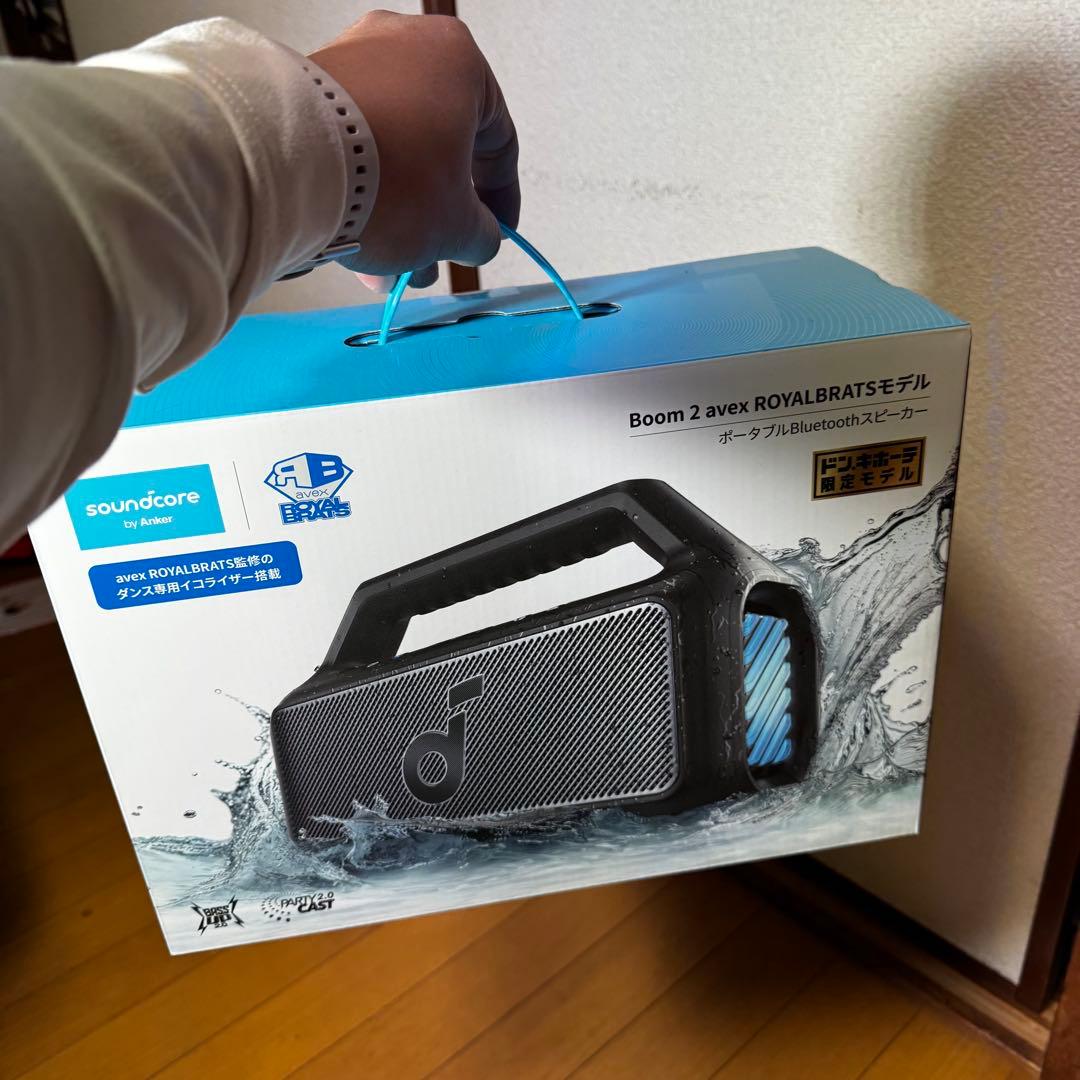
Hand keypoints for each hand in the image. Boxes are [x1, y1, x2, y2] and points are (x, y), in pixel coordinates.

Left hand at [309, 11, 518, 290]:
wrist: (294, 166)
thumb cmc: (394, 182)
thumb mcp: (457, 225)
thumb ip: (482, 233)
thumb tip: (477, 237)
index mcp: (459, 61)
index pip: (499, 142)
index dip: (502, 200)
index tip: (495, 232)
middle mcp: (406, 45)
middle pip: (437, 151)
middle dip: (435, 219)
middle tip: (431, 262)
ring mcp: (353, 60)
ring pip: (393, 152)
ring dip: (397, 216)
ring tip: (387, 269)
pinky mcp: (309, 84)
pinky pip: (352, 144)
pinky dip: (361, 191)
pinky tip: (357, 243)